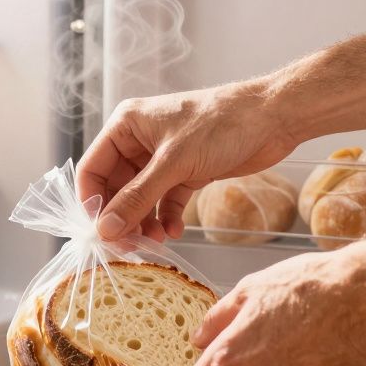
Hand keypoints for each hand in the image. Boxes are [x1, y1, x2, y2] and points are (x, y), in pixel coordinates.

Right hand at [77, 82, 296, 241]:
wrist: (273, 119)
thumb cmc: (221, 124)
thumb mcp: (174, 163)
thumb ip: (138, 198)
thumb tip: (106, 230)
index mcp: (126, 126)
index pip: (93, 169)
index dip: (93, 203)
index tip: (101, 234)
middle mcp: (139, 141)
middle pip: (115, 189)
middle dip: (121, 218)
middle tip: (128, 247)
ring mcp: (163, 158)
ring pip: (141, 199)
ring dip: (144, 222)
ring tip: (154, 242)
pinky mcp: (186, 172)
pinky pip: (166, 202)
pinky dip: (166, 218)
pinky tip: (174, 232)